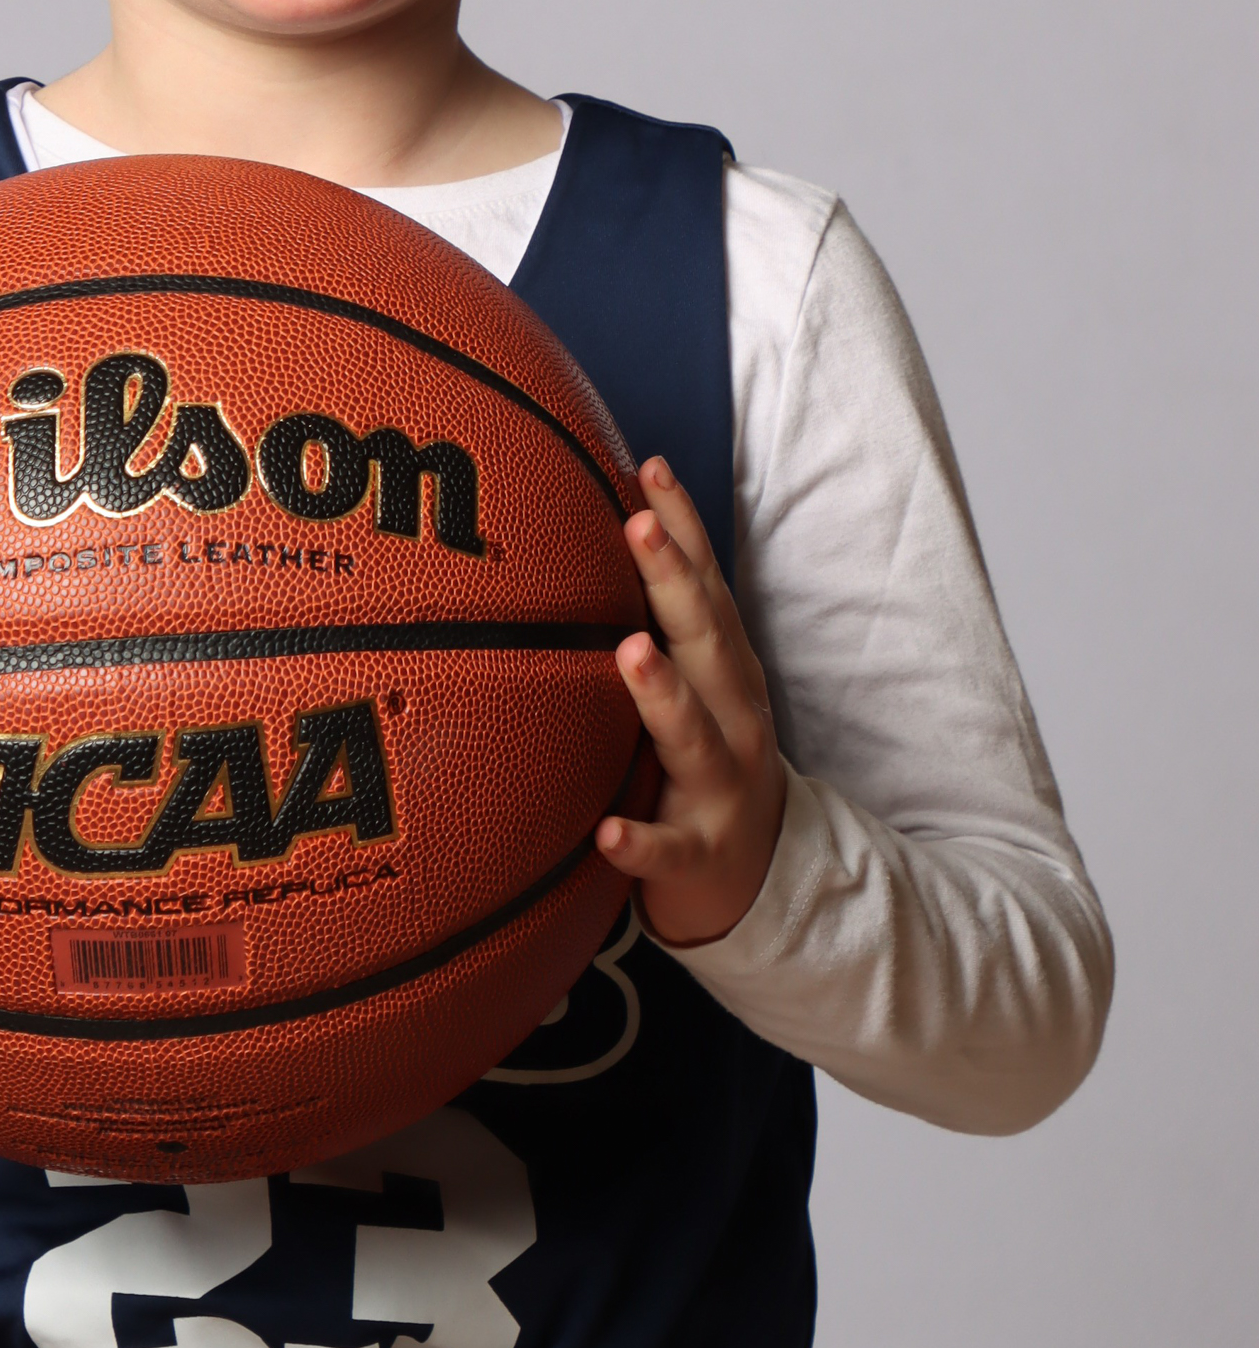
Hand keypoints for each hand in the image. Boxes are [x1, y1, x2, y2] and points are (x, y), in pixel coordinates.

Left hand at [596, 455, 786, 946]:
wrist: (756, 879)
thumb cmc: (704, 762)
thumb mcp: (695, 688)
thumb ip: (657, 625)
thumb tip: (592, 533)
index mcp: (726, 673)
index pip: (706, 586)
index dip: (682, 527)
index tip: (647, 468)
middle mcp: (733, 719)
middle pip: (705, 642)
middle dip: (674, 582)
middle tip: (637, 528)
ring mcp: (720, 789)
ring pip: (692, 737)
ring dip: (663, 694)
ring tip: (630, 652)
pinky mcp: (699, 856)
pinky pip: (666, 851)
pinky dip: (638, 842)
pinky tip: (605, 833)